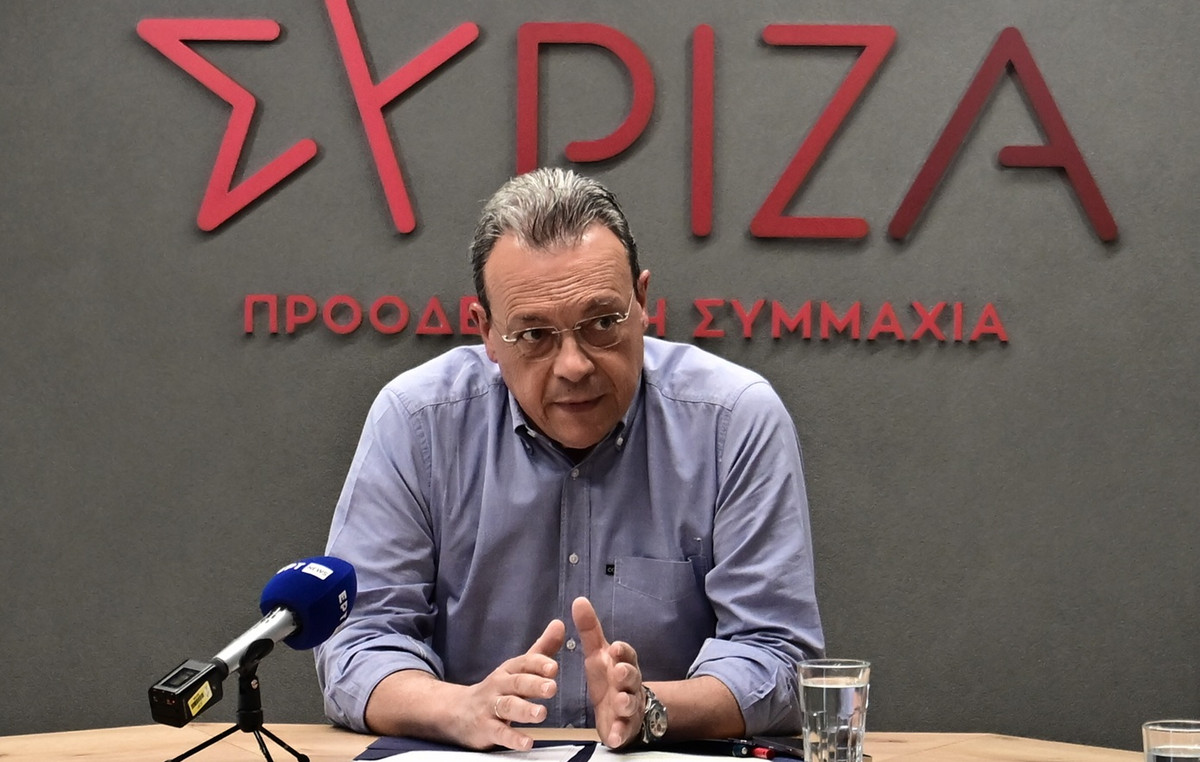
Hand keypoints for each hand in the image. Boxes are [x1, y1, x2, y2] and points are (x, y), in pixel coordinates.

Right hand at [454, 618, 563, 749]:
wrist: (458, 711)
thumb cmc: (498, 688)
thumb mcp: (518, 668)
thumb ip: (541, 649)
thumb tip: (559, 624)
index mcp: (509, 670)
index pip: (523, 663)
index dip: (538, 664)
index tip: (553, 667)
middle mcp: (499, 685)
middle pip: (516, 683)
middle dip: (534, 685)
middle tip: (552, 688)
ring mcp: (491, 707)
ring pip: (507, 706)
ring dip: (524, 710)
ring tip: (541, 714)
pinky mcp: (485, 728)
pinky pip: (499, 733)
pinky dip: (513, 738)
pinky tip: (527, 742)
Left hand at [572, 596, 644, 748]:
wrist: (622, 709)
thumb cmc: (609, 677)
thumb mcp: (597, 653)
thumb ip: (589, 630)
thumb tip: (579, 600)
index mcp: (623, 664)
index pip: (627, 655)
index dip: (622, 652)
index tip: (614, 648)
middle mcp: (629, 685)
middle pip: (632, 678)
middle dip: (626, 675)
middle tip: (618, 672)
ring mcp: (629, 707)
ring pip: (631, 704)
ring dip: (626, 702)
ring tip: (619, 701)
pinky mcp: (624, 728)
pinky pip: (624, 731)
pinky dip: (621, 734)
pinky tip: (614, 737)